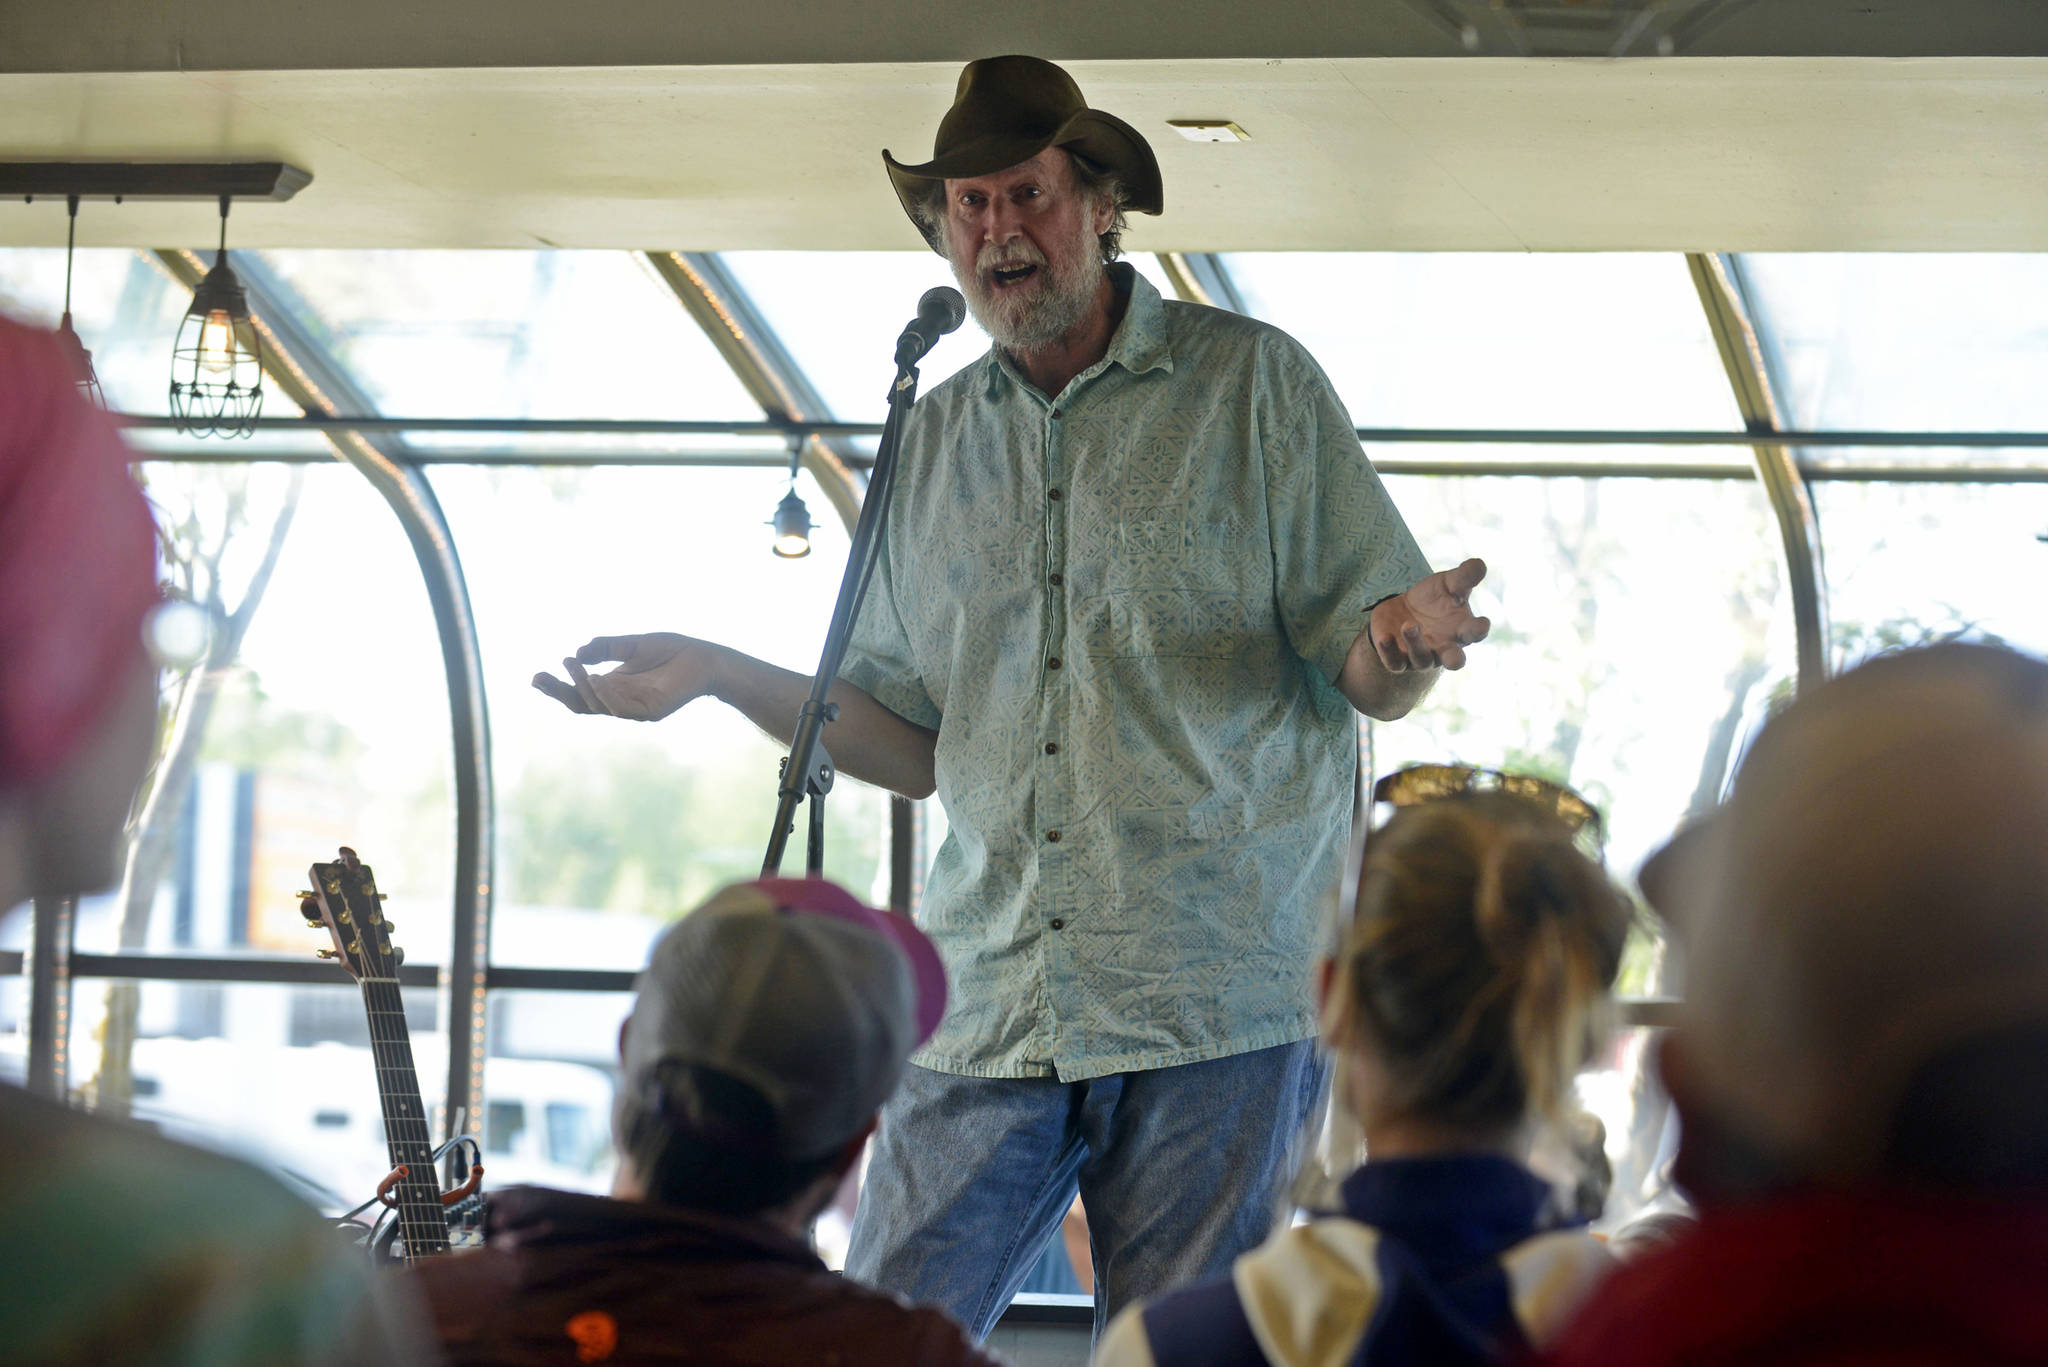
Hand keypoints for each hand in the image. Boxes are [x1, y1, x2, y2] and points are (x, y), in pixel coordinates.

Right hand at [530, 633, 718, 720]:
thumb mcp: (632, 645)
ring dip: (582, 687)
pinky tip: (596, 679)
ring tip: (574, 666)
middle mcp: (620, 701)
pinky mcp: (651, 711)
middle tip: (538, 678)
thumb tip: (577, 654)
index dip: (557, 687)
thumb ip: (606, 647)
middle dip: (558, 693)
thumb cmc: (671, 651)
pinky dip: (606, 696)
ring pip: (599, 706)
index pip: (579, 693)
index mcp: (613, 687)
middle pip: (581, 705)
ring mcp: (635, 709)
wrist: (705, 657)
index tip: (535, 676)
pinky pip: (622, 709)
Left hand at [1370, 558, 1490, 672]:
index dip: (1479, 630)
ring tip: (1409, 625)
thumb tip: (1480, 563)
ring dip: (1416, 643)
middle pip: (1454, 660)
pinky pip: (1394, 662)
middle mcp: (1444, 648)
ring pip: (1421, 658)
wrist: (1402, 609)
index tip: (1482, 624)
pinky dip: (1389, 651)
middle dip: (1455, 660)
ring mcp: (1421, 656)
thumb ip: (1463, 577)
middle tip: (1454, 659)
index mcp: (1461, 630)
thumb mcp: (1448, 583)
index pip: (1475, 633)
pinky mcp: (1397, 659)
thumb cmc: (1434, 598)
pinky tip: (1384, 638)